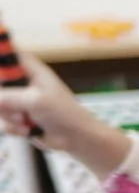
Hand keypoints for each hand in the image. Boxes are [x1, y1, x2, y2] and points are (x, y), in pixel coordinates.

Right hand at [0, 51, 130, 174]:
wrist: (78, 140)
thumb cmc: (66, 115)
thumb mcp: (37, 101)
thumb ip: (11, 97)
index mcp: (30, 69)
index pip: (8, 52)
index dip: (1, 57)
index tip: (2, 75)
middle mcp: (23, 82)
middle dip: (2, 97)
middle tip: (12, 105)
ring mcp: (19, 100)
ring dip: (9, 115)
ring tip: (25, 120)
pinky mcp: (18, 117)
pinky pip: (4, 121)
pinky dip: (14, 128)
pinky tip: (28, 130)